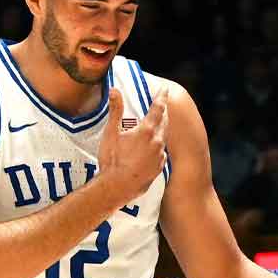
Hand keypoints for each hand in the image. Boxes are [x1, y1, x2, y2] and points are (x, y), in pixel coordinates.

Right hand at [96, 87, 168, 204]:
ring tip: (158, 123)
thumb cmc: (112, 160)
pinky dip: (159, 145)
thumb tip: (115, 90)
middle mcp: (157, 142)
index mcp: (147, 131)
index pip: (158, 108)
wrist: (117, 188)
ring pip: (164, 137)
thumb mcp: (111, 133)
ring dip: (162, 128)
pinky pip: (162, 152)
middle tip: (162, 104)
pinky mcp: (158, 168)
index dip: (162, 97)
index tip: (165, 89)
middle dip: (163, 111)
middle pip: (164, 121)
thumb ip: (115, 111)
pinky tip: (154, 146)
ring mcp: (159, 156)